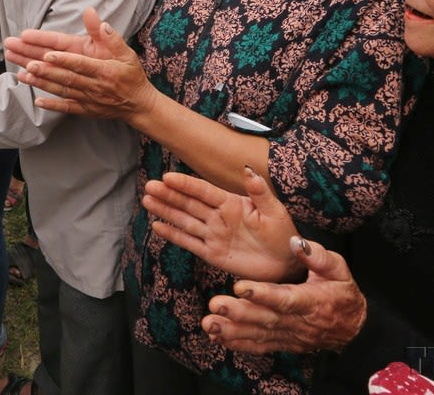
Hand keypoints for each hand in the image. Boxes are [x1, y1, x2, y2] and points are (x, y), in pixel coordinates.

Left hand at [3, 7, 157, 121]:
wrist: (139, 104)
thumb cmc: (131, 75)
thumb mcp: (127, 53)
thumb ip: (112, 38)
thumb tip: (100, 21)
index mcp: (104, 70)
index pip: (80, 64)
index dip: (63, 60)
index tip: (46, 55)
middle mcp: (94, 85)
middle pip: (64, 76)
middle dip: (42, 68)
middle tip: (23, 61)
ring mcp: (88, 99)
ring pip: (62, 90)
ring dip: (41, 83)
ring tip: (22, 75)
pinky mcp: (85, 109)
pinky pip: (67, 107)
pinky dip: (52, 105)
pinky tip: (36, 101)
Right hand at [143, 167, 302, 282]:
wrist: (286, 264)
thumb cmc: (283, 234)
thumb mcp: (275, 211)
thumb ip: (259, 192)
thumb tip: (248, 169)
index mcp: (232, 203)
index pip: (204, 191)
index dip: (186, 185)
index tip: (167, 177)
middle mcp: (218, 216)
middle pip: (189, 204)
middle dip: (169, 195)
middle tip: (149, 186)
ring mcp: (213, 235)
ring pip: (185, 220)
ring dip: (166, 211)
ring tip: (147, 201)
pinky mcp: (212, 253)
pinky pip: (189, 242)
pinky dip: (173, 234)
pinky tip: (157, 226)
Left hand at [202, 236, 366, 354]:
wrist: (354, 329)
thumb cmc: (342, 293)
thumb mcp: (339, 269)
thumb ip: (317, 256)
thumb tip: (295, 241)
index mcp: (311, 301)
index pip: (285, 298)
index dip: (263, 294)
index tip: (240, 287)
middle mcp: (298, 322)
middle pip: (266, 319)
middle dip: (239, 313)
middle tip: (215, 305)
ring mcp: (289, 336)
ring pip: (259, 335)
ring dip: (233, 331)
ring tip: (209, 323)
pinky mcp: (283, 343)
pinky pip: (260, 346)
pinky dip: (239, 344)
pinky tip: (218, 338)